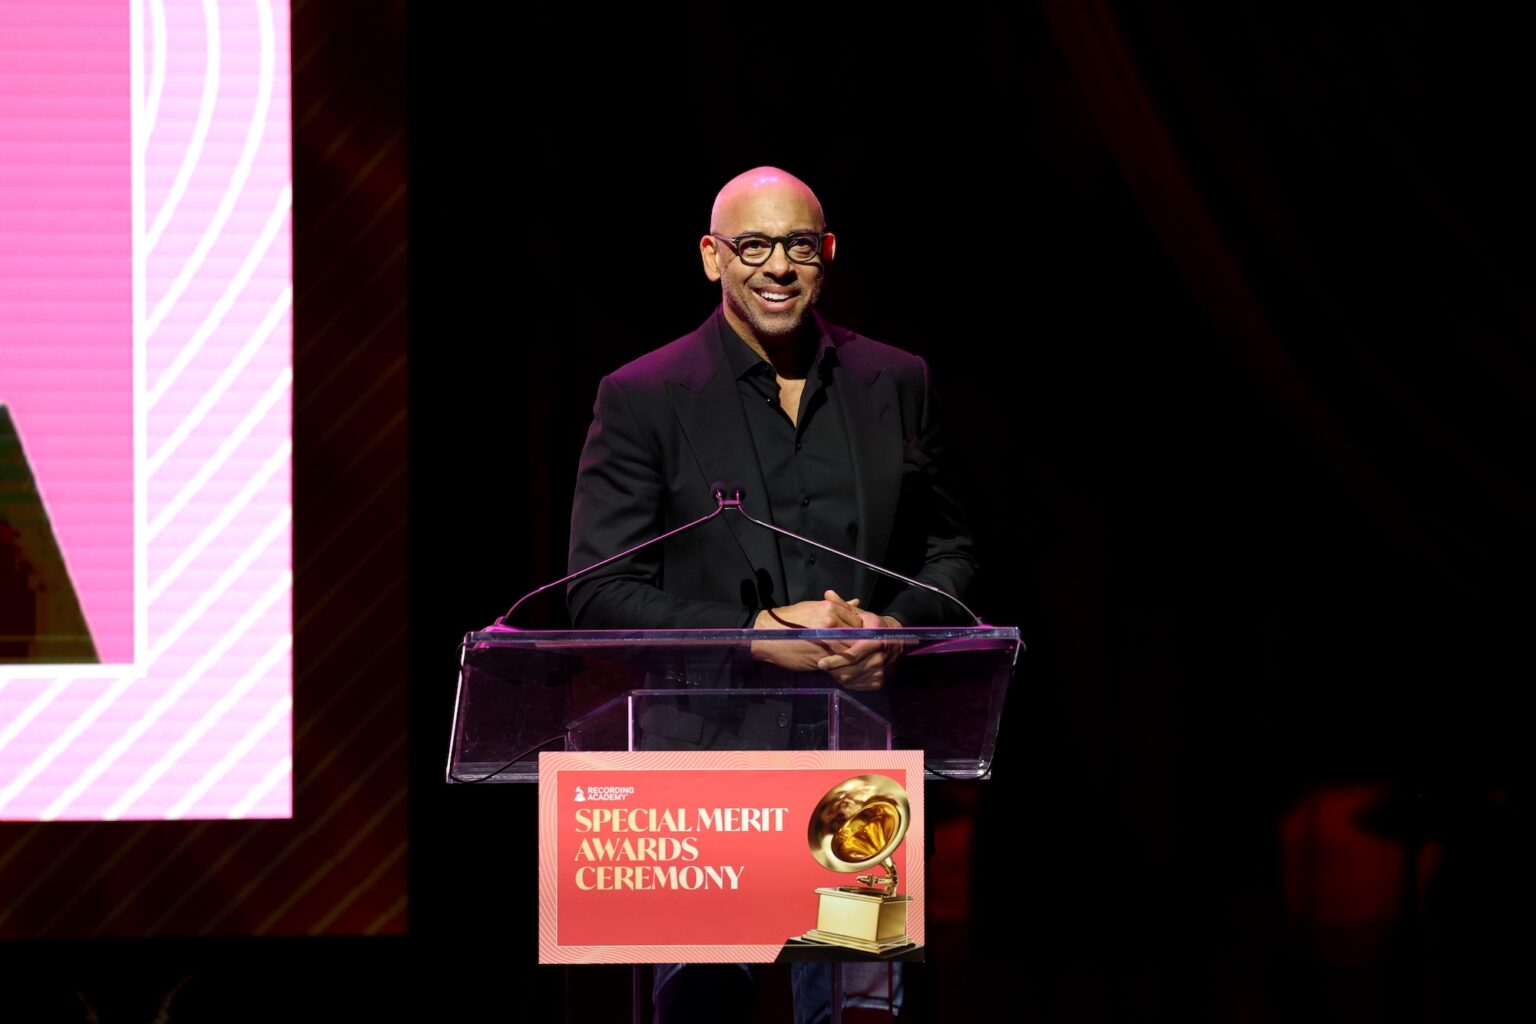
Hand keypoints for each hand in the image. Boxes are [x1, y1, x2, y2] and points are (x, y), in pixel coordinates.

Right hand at [749, 590, 863, 671]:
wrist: (767, 636)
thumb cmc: (789, 620)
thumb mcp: (813, 606)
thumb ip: (838, 606)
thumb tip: (857, 601)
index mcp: (830, 608)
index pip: (858, 620)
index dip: (861, 629)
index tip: (860, 635)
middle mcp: (831, 623)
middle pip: (857, 636)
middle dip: (860, 643)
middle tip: (861, 649)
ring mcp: (828, 641)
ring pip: (851, 650)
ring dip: (853, 655)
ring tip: (852, 658)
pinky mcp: (822, 657)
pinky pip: (840, 662)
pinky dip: (842, 664)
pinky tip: (840, 664)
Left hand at [813, 598, 905, 691]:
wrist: (896, 639)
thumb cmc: (873, 625)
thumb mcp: (860, 614)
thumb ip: (842, 606)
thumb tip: (827, 594)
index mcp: (874, 638)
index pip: (853, 654)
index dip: (836, 659)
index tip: (820, 663)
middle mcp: (880, 656)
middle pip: (851, 670)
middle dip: (834, 670)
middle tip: (822, 666)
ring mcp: (881, 670)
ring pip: (853, 679)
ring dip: (839, 676)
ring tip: (830, 670)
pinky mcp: (880, 681)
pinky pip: (859, 686)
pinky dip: (848, 683)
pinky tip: (841, 675)